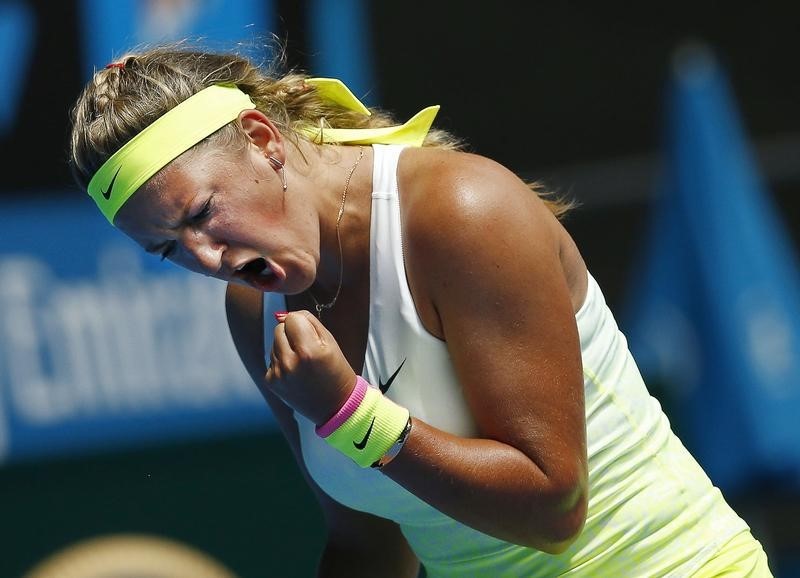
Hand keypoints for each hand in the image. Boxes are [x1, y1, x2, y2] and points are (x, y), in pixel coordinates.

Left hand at [265, 310, 356, 425]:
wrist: (335, 405)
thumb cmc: (336, 370)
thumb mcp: (330, 341)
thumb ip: (308, 322)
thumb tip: (283, 315)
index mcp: (308, 351)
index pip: (292, 318)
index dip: (302, 323)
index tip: (311, 335)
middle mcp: (290, 363)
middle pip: (279, 328)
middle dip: (291, 333)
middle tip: (307, 348)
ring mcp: (278, 374)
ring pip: (274, 343)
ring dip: (286, 347)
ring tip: (302, 362)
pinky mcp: (271, 382)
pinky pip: (271, 359)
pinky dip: (281, 361)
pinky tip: (295, 372)